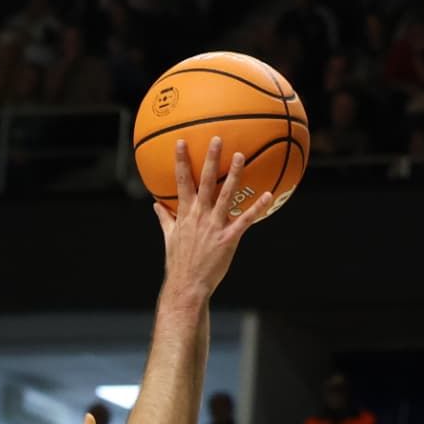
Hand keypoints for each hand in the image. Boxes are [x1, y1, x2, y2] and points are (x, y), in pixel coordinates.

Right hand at [156, 138, 272, 300]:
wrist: (187, 285)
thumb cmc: (179, 263)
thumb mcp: (169, 238)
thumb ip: (164, 219)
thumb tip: (155, 205)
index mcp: (185, 214)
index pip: (181, 182)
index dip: (181, 161)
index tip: (181, 142)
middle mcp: (199, 216)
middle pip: (205, 182)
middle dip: (210, 159)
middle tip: (216, 138)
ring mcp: (214, 226)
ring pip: (225, 195)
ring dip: (234, 174)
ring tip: (241, 155)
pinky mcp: (228, 238)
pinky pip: (244, 220)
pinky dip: (257, 207)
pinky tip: (268, 195)